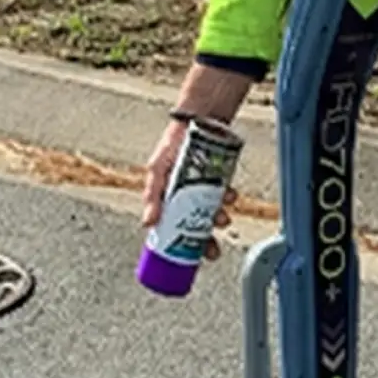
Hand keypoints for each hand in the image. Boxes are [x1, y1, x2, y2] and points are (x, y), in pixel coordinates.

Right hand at [141, 118, 237, 259]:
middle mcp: (187, 196)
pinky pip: (226, 196)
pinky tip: (230, 196)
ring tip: (222, 219)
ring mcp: (205, 189)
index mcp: (169, 198)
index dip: (182, 246)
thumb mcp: (157, 169)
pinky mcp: (220, 180)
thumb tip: (147, 222)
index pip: (174, 229)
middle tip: (212, 251)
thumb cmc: (173, 143)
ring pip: (213, 213)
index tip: (191, 259)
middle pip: (196, 227)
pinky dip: (229, 199)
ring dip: (218, 220)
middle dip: (205, 241)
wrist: (199, 118)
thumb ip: (152, 195)